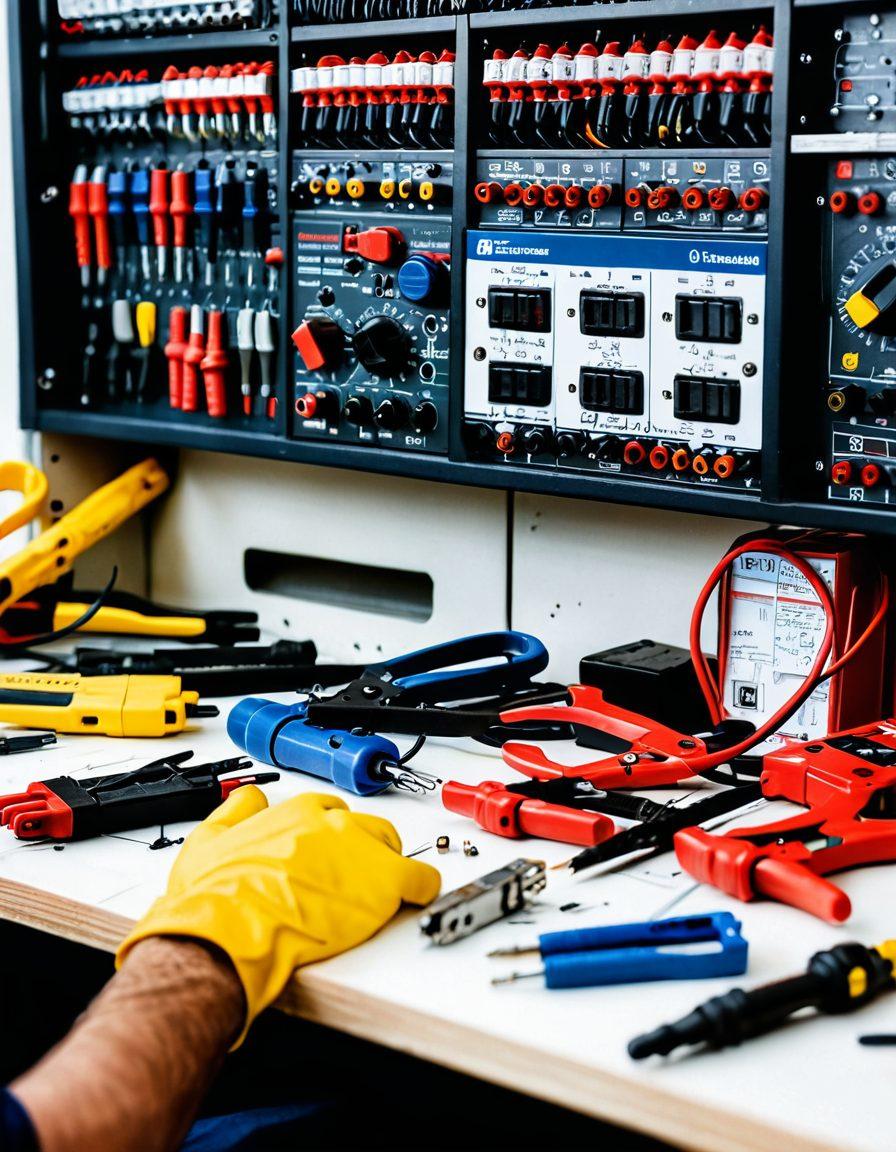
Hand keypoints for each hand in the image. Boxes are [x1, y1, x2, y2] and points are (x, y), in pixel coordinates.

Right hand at [117, 789, 440, 1044]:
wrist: (233, 928)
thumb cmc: (219, 896)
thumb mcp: (208, 840)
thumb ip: (235, 813)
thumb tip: (247, 799)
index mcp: (298, 812)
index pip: (328, 812)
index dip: (329, 837)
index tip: (327, 855)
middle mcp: (333, 823)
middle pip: (365, 827)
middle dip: (362, 850)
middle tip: (351, 880)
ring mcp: (361, 851)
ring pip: (391, 848)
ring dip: (388, 868)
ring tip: (376, 896)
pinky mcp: (385, 882)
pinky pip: (420, 879)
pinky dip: (420, 888)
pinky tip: (414, 898)